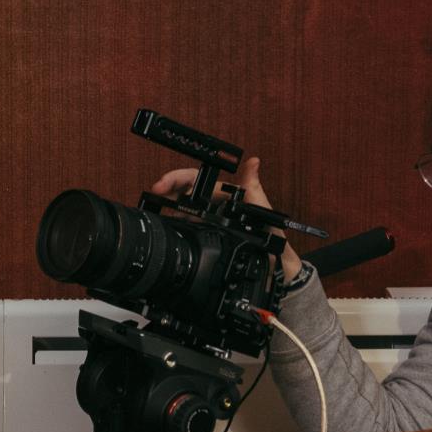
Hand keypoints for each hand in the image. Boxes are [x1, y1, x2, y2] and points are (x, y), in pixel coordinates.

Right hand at [150, 156, 303, 282]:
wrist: (276, 269)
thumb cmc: (274, 238)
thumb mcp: (264, 212)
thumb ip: (254, 189)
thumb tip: (253, 162)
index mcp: (225, 196)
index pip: (198, 180)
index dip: (180, 178)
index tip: (165, 183)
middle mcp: (213, 208)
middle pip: (183, 194)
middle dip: (166, 190)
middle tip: (154, 193)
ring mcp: (207, 225)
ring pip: (180, 212)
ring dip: (167, 208)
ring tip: (156, 209)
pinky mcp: (205, 242)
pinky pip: (186, 233)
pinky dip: (174, 229)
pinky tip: (166, 229)